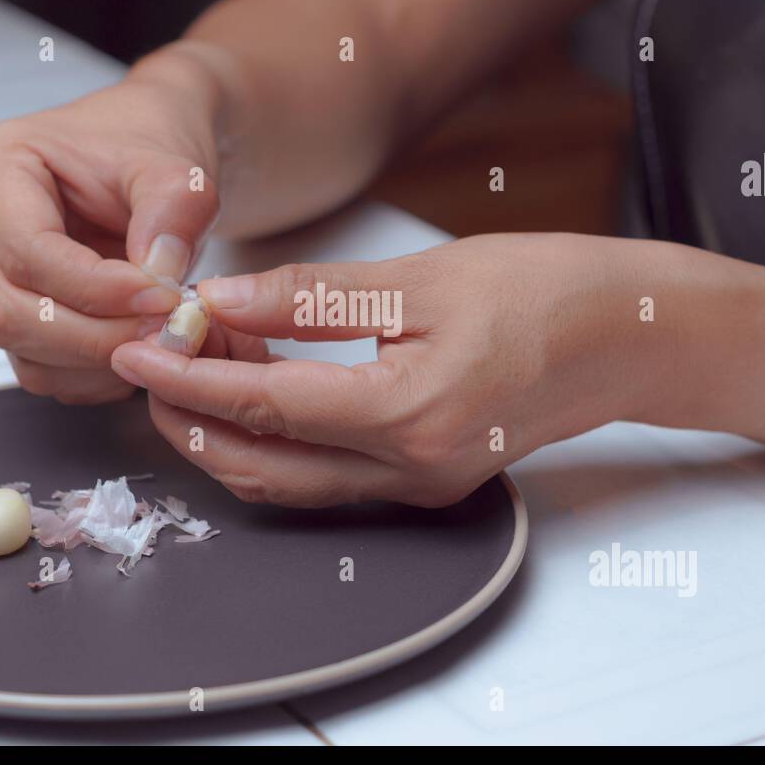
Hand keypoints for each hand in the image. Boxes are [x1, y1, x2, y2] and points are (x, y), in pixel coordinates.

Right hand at [0, 48, 230, 403]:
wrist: (152, 160)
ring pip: (20, 349)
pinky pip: (40, 369)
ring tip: (160, 333)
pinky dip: (93, 374)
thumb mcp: (177, 167)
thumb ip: (174, 212)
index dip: (97, 288)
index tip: (163, 296)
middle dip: (93, 336)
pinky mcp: (13, 313)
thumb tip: (159, 276)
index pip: (26, 251)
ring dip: (96, 360)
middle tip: (164, 328)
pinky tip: (138, 343)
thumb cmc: (148, 146)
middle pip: (6, 310)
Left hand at [109, 233, 676, 506]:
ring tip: (200, 364)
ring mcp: (422, 485)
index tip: (134, 351)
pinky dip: (280, 439)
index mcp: (411, 415)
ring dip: (232, 433)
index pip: (266, 407)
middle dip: (193, 420)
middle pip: (265, 465)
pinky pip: (329, 475)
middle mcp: (412, 470)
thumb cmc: (545, 291)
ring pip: (291, 482)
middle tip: (153, 360)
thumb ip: (313, 297)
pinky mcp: (428, 479)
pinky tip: (262, 382)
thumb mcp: (422, 279)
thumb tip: (222, 301)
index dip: (187, 380)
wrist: (630, 336)